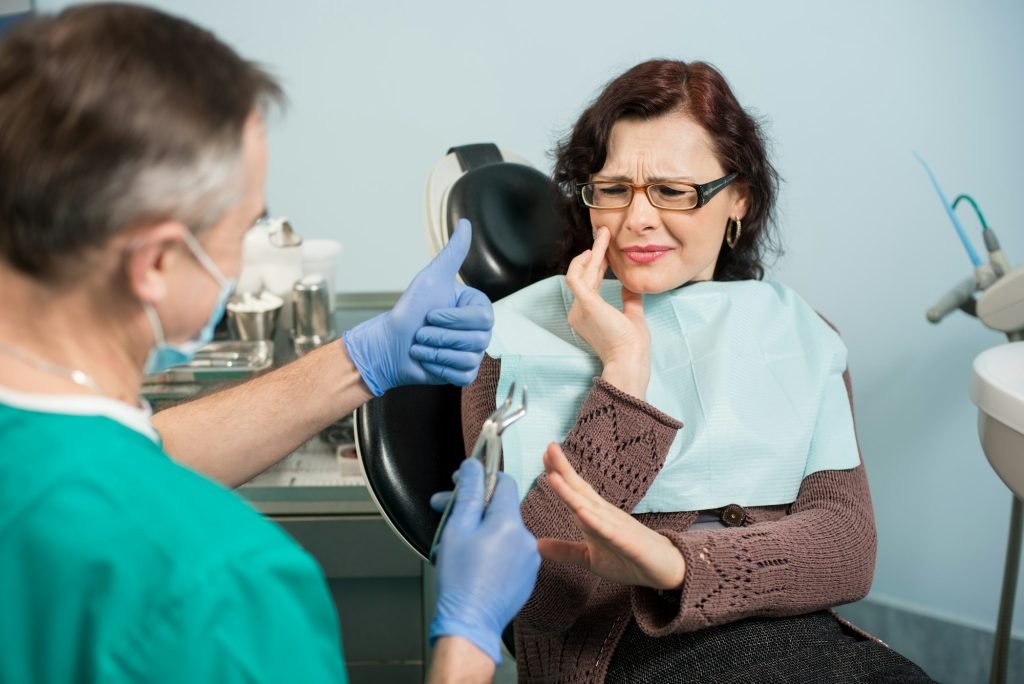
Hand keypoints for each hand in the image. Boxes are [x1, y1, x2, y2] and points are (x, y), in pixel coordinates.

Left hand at [342, 219, 493, 394]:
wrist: (388, 344)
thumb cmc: (408, 311)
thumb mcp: (431, 278)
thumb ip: (453, 253)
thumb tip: (466, 224)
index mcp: (476, 307)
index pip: (483, 318)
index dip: (454, 319)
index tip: (431, 314)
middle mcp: (478, 330)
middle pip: (478, 340)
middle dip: (441, 336)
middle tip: (423, 331)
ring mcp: (472, 352)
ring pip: (469, 357)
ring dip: (436, 351)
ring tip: (422, 345)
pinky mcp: (463, 372)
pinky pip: (463, 373)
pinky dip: (440, 368)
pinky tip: (428, 360)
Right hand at [429, 459, 539, 663]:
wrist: (470, 623)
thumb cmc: (460, 581)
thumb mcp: (457, 529)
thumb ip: (468, 493)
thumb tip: (473, 467)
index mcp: (509, 523)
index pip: (504, 483)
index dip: (482, 478)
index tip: (466, 482)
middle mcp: (525, 538)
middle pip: (501, 509)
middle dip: (475, 507)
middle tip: (449, 511)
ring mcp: (529, 559)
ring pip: (505, 531)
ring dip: (484, 530)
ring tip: (459, 543)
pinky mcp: (527, 575)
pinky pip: (511, 551)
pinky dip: (494, 550)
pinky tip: (474, 560)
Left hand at [537, 443, 685, 589]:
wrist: (664, 570)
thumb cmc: (628, 559)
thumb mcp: (589, 557)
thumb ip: (565, 550)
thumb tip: (536, 546)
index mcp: (595, 515)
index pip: (575, 490)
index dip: (559, 473)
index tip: (544, 455)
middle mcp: (604, 514)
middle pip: (581, 489)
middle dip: (563, 470)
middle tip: (548, 448)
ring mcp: (616, 526)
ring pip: (590, 506)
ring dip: (571, 492)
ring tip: (554, 477)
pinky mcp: (627, 542)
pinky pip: (608, 531)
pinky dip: (594, 522)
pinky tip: (581, 513)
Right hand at [565, 227, 649, 396]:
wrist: (629, 360)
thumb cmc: (632, 346)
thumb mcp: (632, 316)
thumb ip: (629, 300)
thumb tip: (631, 284)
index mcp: (588, 315)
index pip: (591, 283)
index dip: (598, 265)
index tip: (607, 249)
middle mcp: (579, 311)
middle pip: (585, 275)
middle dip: (595, 253)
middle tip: (604, 234)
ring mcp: (579, 308)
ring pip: (580, 273)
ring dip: (591, 253)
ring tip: (602, 236)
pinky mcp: (585, 304)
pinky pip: (576, 278)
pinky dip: (582, 263)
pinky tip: (593, 251)